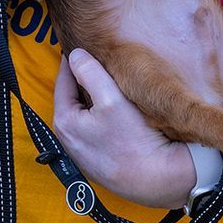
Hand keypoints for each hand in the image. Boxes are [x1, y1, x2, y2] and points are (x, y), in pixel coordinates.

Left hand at [52, 48, 195, 208]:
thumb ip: (90, 73)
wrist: (158, 180)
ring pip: (87, 113)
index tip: (81, 42)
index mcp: (64, 122)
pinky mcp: (100, 160)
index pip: (63, 79)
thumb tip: (75, 54)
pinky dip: (105, 115)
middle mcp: (68, 139)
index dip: (74, 59)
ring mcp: (84, 151)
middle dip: (85, 78)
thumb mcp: (111, 99)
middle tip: (101, 58)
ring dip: (97, 97)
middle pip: (75, 97)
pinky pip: (98, 128)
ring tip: (113, 81)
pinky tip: (122, 110)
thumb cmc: (134, 140)